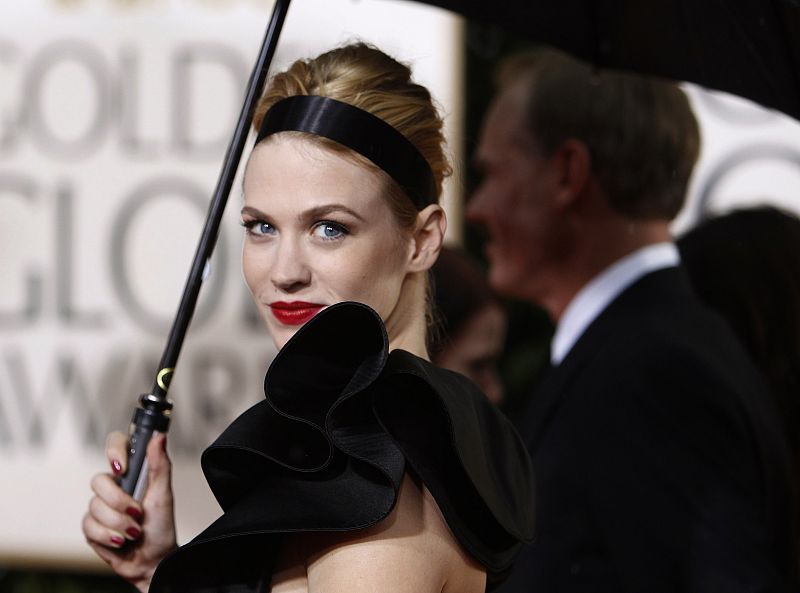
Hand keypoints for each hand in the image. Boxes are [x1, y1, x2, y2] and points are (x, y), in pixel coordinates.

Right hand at [82, 431, 177, 592]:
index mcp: (133, 473)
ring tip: (135, 532)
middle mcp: (114, 486)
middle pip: (99, 480)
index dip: (114, 450)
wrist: (153, 560)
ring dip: (118, 524)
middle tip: (137, 513)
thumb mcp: (164, 495)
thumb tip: (159, 436)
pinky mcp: (91, 527)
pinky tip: (122, 541)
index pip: (116, 445)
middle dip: (119, 502)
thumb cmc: (161, 526)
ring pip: (94, 506)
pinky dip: (108, 536)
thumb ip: (160, 465)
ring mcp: (100, 506)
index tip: (122, 468)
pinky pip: (89, 526)